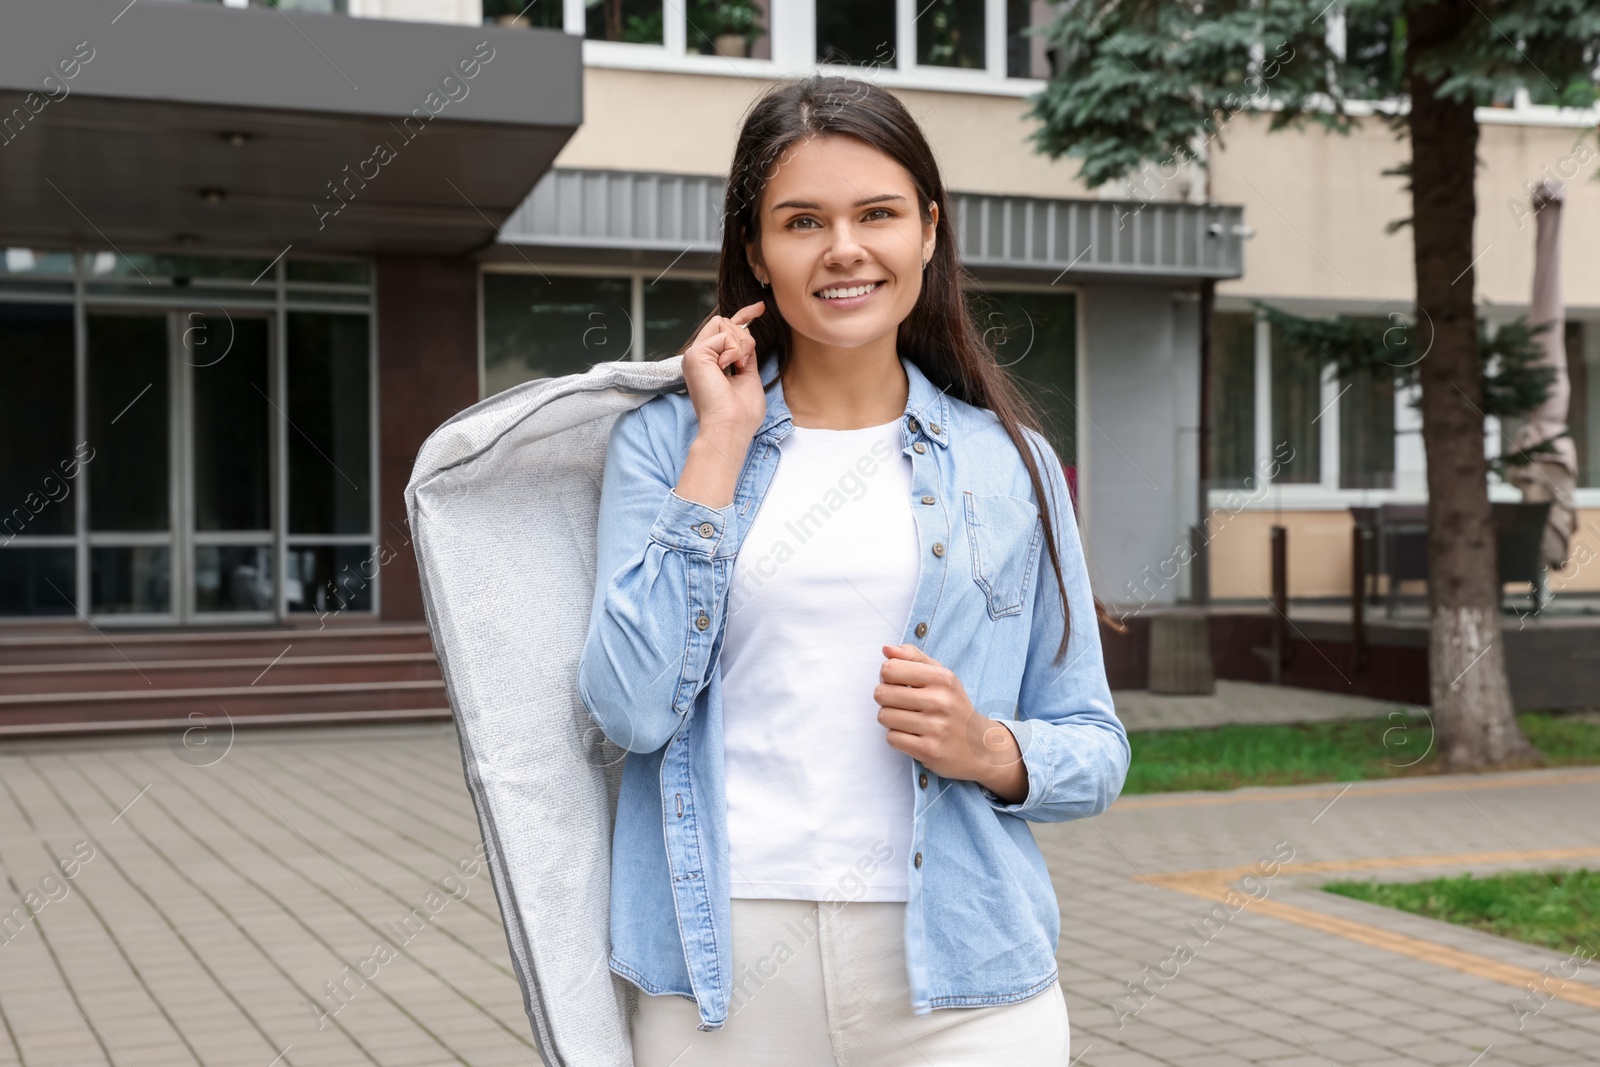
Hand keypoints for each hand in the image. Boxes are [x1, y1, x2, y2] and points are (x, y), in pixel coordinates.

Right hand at [682, 301, 766, 446]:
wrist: (730, 428)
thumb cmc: (741, 413)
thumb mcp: (748, 377)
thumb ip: (745, 357)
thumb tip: (748, 337)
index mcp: (708, 363)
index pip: (723, 330)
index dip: (742, 315)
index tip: (760, 307)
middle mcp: (698, 357)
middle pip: (725, 323)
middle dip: (744, 339)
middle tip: (744, 364)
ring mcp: (693, 355)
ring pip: (724, 324)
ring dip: (740, 345)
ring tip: (738, 367)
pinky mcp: (695, 355)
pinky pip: (724, 336)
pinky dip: (734, 351)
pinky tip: (729, 368)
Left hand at [874, 643, 1027, 803]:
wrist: (979, 746)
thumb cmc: (953, 706)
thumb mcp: (941, 676)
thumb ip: (913, 658)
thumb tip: (886, 649)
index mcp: (942, 678)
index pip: (890, 669)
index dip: (887, 676)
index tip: (898, 683)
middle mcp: (940, 701)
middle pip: (882, 693)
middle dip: (886, 699)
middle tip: (901, 704)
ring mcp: (935, 727)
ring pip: (884, 716)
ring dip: (890, 719)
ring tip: (907, 720)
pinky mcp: (928, 750)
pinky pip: (891, 738)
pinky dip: (897, 737)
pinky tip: (912, 735)